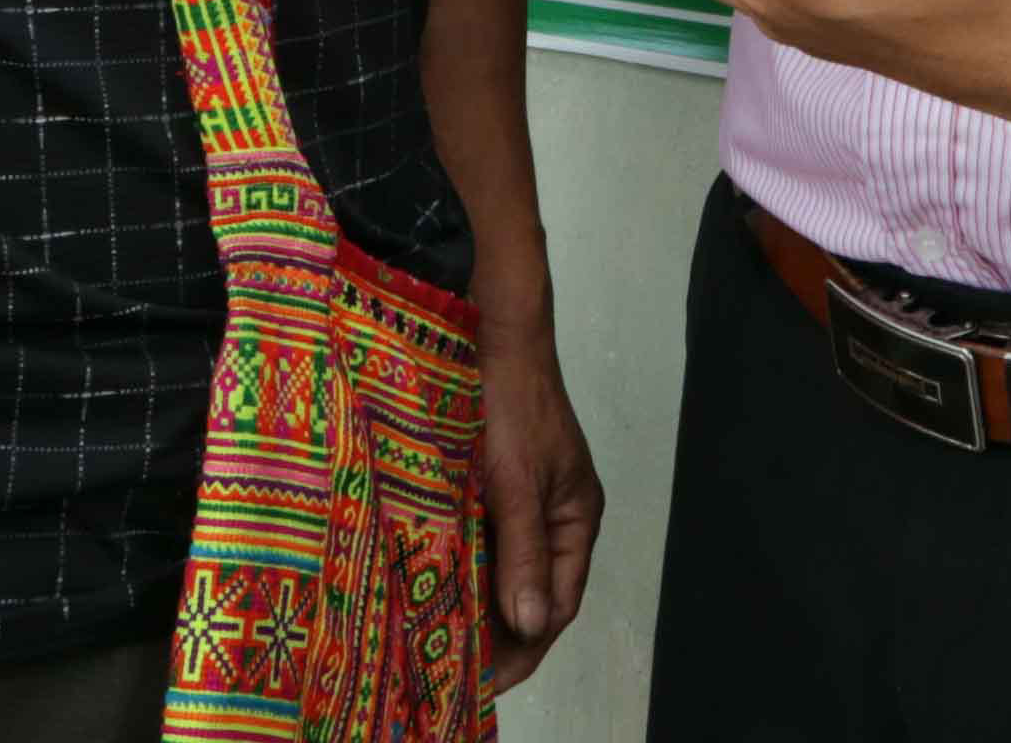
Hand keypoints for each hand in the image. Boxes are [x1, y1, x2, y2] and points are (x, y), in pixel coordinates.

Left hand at [473, 304, 599, 694]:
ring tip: (440, 640)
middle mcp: (554, 515)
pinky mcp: (491, 487)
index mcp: (577, 516)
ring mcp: (523, 501)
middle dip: (499, 632)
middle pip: (531, 592)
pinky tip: (433, 588)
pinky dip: (462, 569)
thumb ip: (523, 553)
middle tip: (455, 670)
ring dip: (477, 602)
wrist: (485, 329)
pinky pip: (482, 543)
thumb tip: (529, 625)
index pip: (558, 602)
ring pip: (503, 570)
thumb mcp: (517, 481)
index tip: (485, 680)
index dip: (524, 645)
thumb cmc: (510, 398)